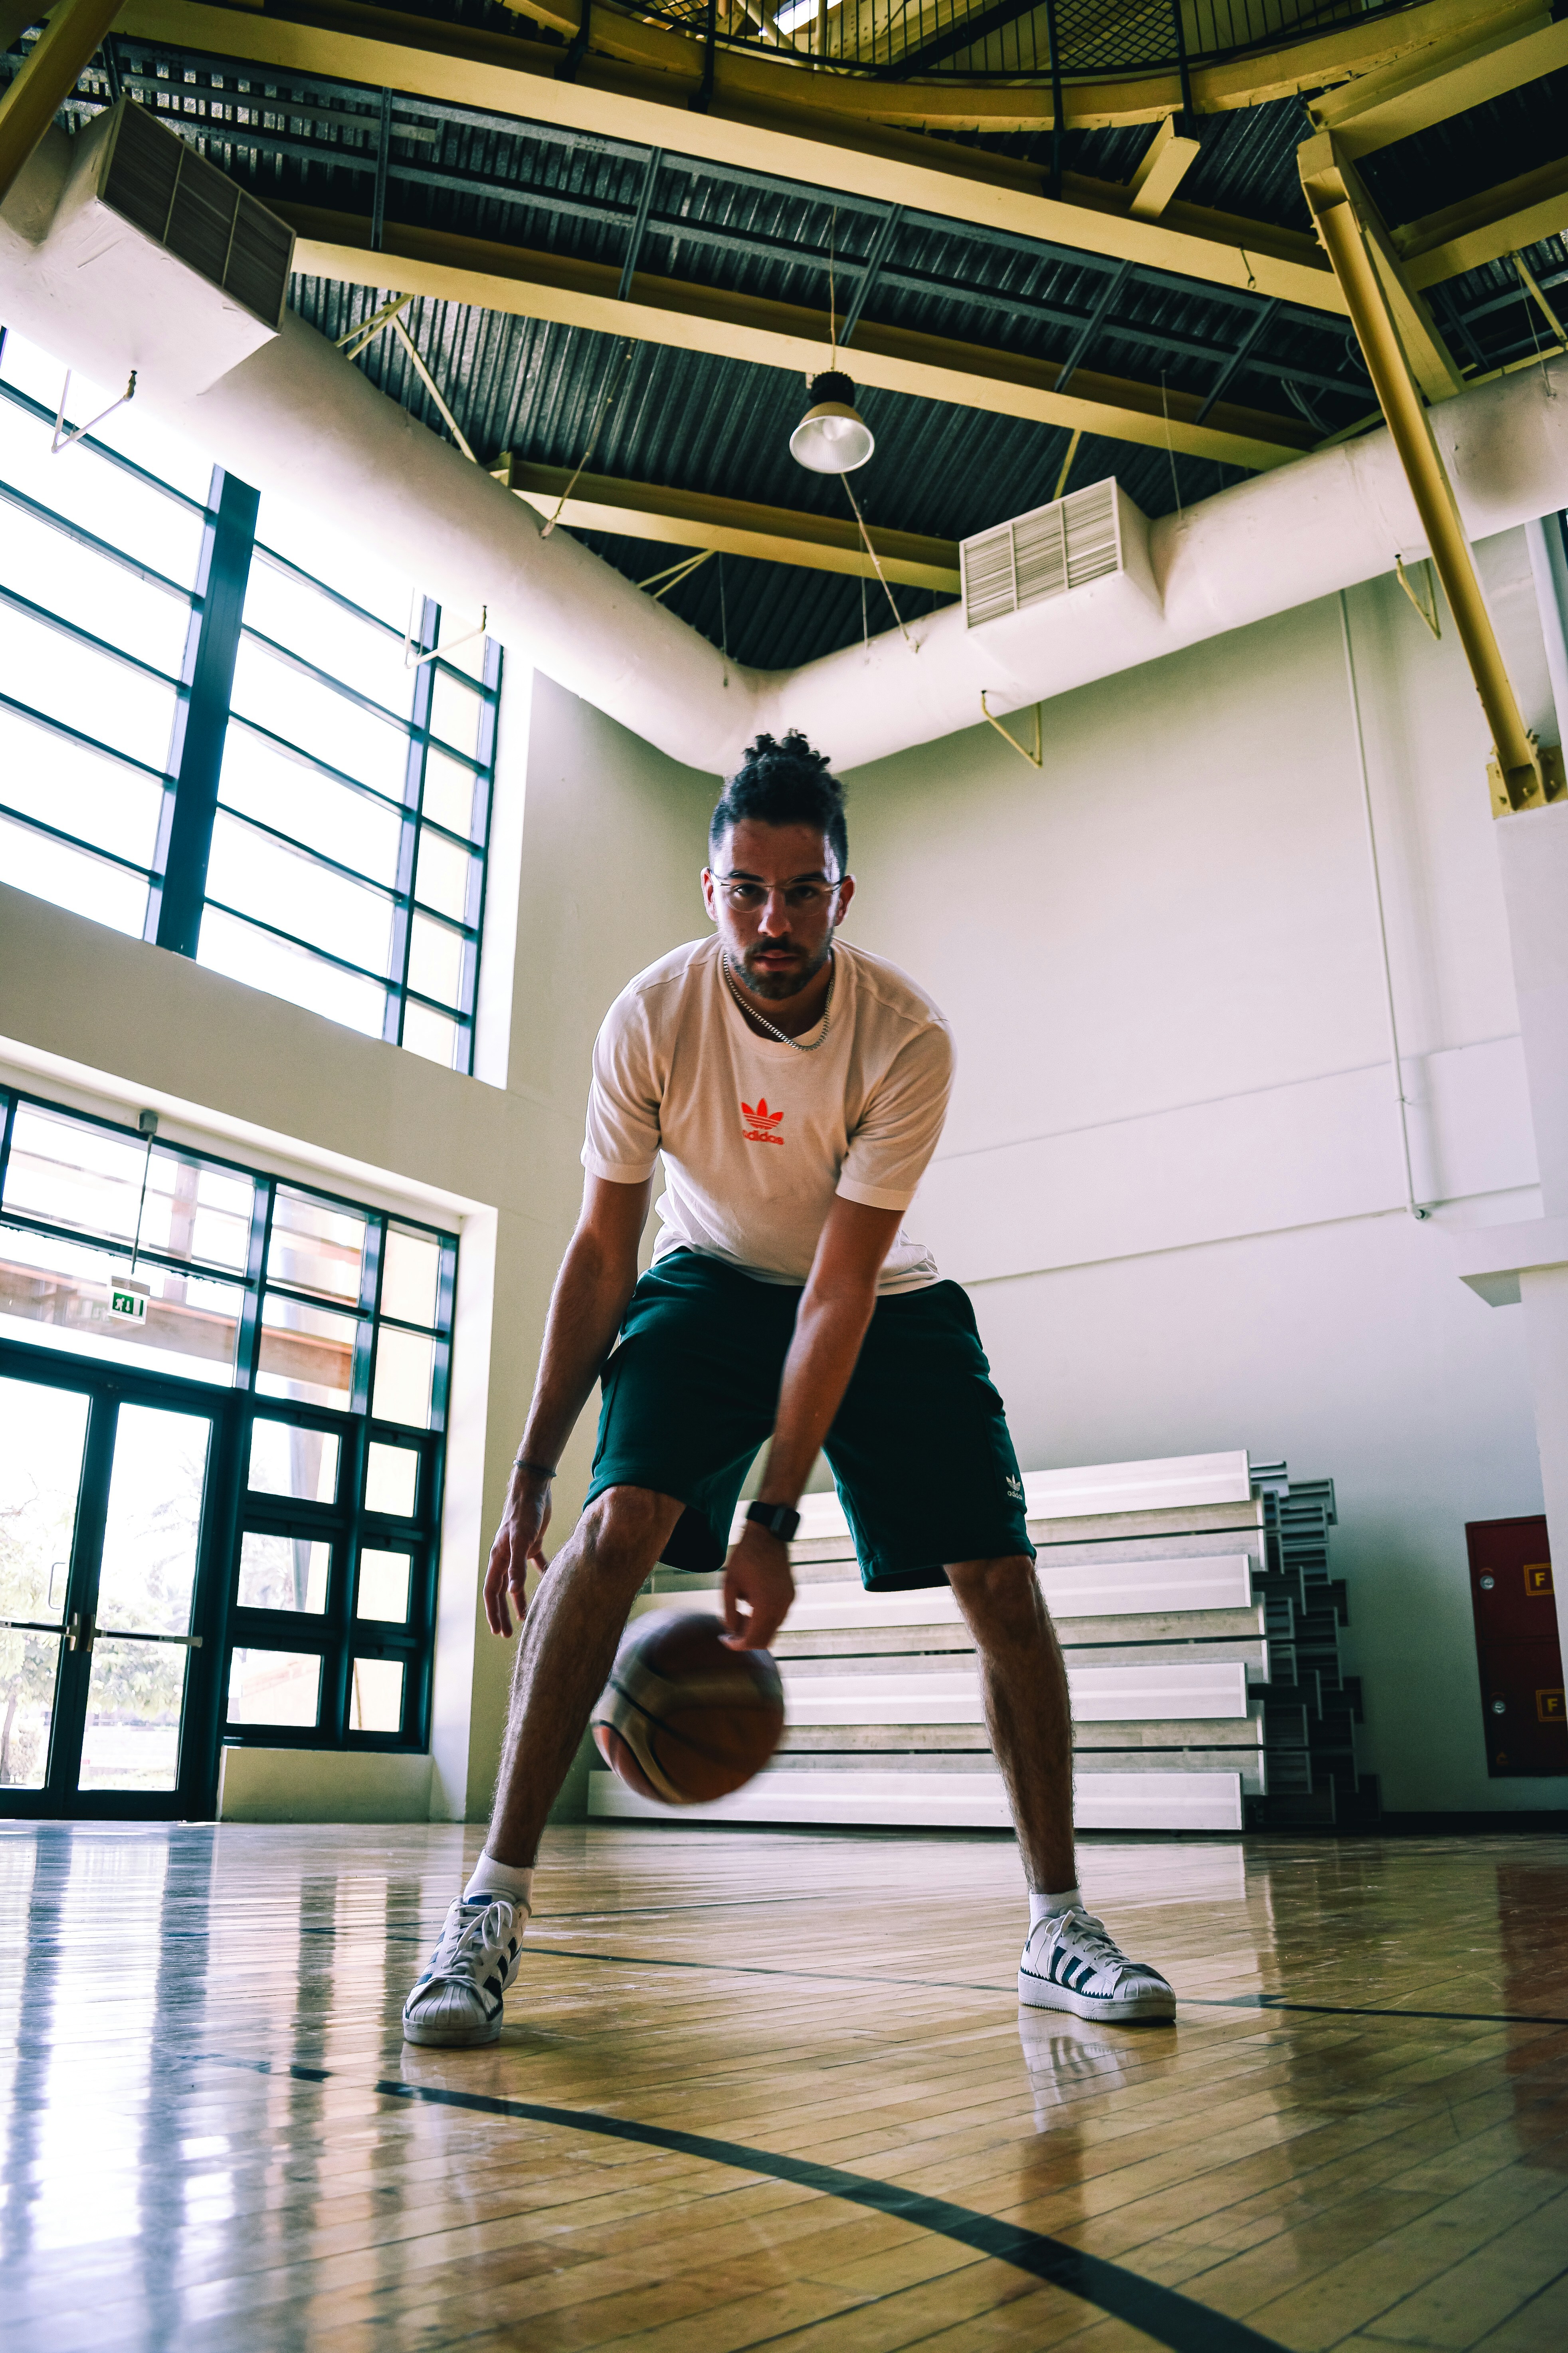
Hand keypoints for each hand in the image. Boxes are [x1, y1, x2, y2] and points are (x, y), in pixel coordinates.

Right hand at [483, 1468, 553, 1636]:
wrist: (533, 1488)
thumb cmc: (525, 1513)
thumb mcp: (522, 1540)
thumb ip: (517, 1566)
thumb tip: (512, 1592)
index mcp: (498, 1558)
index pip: (492, 1591)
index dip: (494, 1612)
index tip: (499, 1631)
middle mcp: (506, 1556)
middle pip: (501, 1590)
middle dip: (503, 1613)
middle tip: (508, 1634)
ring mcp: (519, 1550)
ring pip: (516, 1581)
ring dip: (519, 1599)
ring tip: (526, 1617)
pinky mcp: (533, 1542)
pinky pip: (535, 1564)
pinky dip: (539, 1575)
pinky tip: (549, 1583)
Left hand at [720, 1521, 794, 1650]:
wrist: (767, 1535)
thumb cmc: (745, 1557)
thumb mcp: (729, 1585)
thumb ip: (729, 1612)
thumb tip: (731, 1631)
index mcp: (766, 1606)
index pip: (752, 1640)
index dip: (736, 1644)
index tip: (724, 1639)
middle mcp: (781, 1607)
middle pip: (765, 1640)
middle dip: (746, 1639)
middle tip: (730, 1630)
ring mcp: (789, 1601)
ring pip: (773, 1629)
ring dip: (756, 1629)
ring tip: (739, 1614)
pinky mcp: (791, 1595)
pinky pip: (778, 1617)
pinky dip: (764, 1619)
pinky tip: (751, 1606)